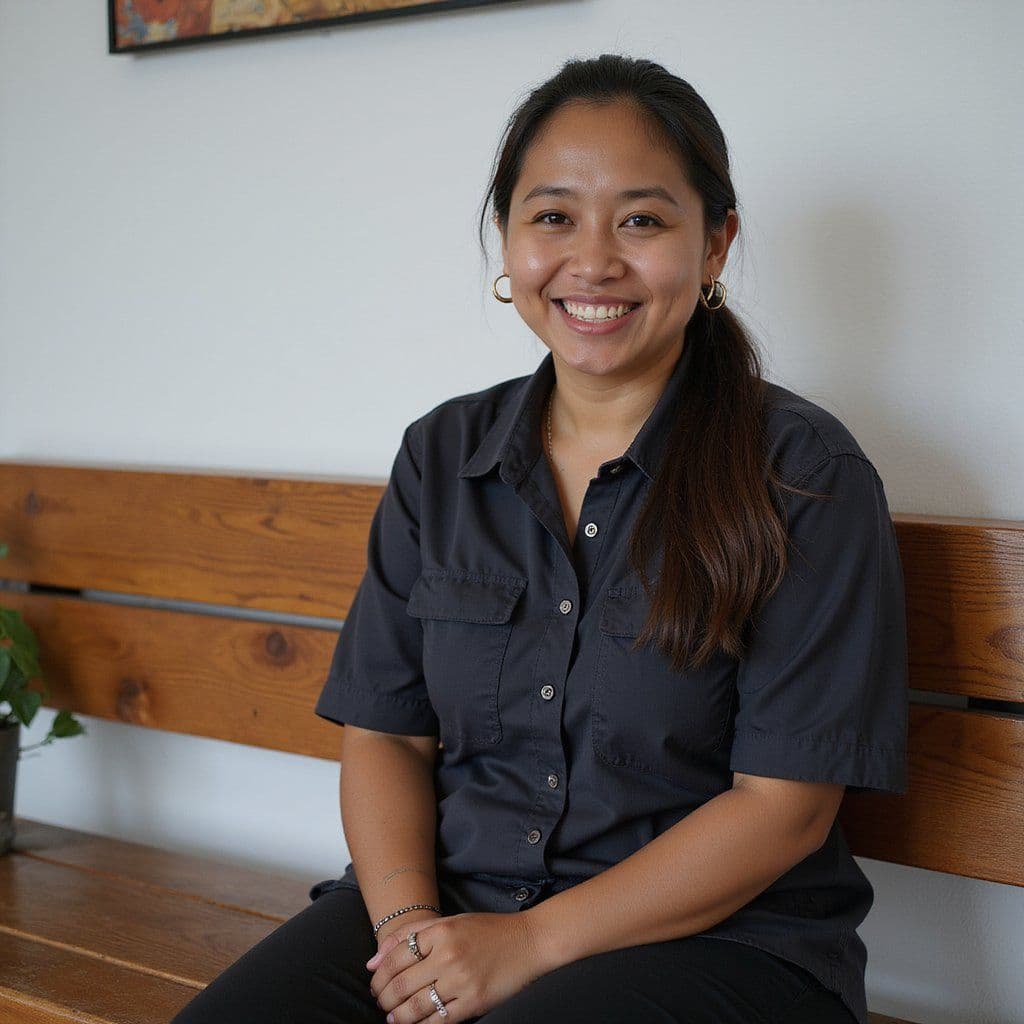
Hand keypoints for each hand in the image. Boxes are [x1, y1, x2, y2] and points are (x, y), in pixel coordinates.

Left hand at [366, 911, 547, 1022]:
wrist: (528, 941)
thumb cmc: (486, 930)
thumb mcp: (448, 922)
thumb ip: (410, 935)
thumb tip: (373, 961)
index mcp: (440, 931)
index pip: (394, 958)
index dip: (379, 976)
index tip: (376, 984)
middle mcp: (448, 955)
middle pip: (400, 985)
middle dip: (383, 998)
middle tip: (381, 1002)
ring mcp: (461, 981)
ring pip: (414, 1008)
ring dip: (397, 1016)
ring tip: (393, 1017)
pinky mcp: (474, 1002)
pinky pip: (438, 1021)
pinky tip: (415, 1023)